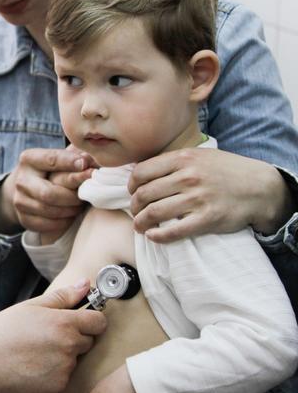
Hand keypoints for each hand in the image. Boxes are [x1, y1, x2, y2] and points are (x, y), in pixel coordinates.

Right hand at [0, 146, 95, 236]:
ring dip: (69, 210)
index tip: (86, 166)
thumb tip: (90, 159)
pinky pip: (47, 224)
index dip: (69, 163)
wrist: (26, 187)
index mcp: (29, 159)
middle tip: (85, 196)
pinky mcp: (23, 218)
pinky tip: (70, 215)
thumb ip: (74, 154)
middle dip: (71, 197)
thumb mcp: (59, 157)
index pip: (51, 160)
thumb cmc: (51, 169)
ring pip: (49, 211)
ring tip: (79, 205)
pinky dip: (62, 221)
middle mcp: (21, 180)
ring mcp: (19, 201)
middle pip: (49, 193)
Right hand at [0, 281, 106, 392]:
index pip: (99, 322)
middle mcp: (69, 347)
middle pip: (88, 341)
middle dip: (74, 338)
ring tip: (34, 354)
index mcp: (64, 323)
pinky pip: (63, 378)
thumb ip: (62, 297)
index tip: (80, 321)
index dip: (91, 320)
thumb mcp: (29, 307)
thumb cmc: (1, 333)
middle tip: (46, 337)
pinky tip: (32, 369)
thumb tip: (85, 284)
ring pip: (74, 360)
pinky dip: (52, 374)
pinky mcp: (58, 387)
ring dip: (62, 357)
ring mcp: (65, 369)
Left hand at [128, 148, 295, 241]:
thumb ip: (174, 162)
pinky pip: (174, 231)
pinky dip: (158, 236)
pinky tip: (153, 236)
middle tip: (135, 212)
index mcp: (183, 159)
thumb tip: (143, 172)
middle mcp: (188, 177)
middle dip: (134, 206)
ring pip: (154, 212)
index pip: (141, 173)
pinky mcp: (207, 219)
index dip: (131, 185)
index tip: (132, 193)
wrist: (261, 188)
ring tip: (140, 226)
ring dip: (141, 222)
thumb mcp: (200, 156)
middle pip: (144, 194)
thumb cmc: (227, 171)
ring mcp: (197, 199)